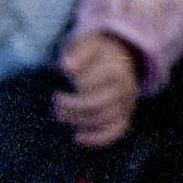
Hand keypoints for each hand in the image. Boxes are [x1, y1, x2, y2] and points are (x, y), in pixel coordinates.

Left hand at [53, 32, 140, 147]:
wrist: (119, 59)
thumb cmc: (97, 53)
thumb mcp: (88, 44)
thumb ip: (79, 53)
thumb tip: (66, 67)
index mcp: (116, 71)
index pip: (89, 85)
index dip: (73, 86)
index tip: (62, 81)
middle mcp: (125, 89)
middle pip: (95, 105)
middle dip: (70, 106)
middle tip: (56, 100)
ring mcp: (126, 105)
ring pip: (102, 120)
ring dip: (77, 120)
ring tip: (60, 114)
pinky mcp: (124, 117)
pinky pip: (115, 132)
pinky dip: (97, 139)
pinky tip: (77, 138)